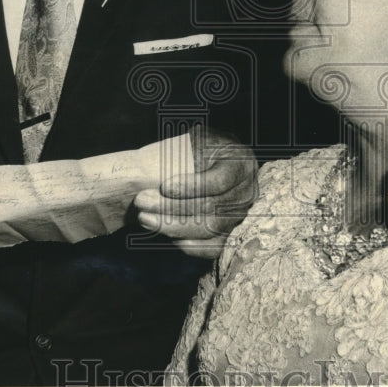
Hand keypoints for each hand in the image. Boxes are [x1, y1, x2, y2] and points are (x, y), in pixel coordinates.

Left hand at [133, 126, 257, 258]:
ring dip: (172, 227)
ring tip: (145, 219)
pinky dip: (189, 245)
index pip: (219, 181)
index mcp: (241, 165)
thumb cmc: (203, 148)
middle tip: (142, 201)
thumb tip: (166, 161)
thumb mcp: (201, 139)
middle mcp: (246, 192)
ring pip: (208, 229)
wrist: (215, 161)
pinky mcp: (229, 233)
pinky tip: (166, 236)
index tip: (164, 187)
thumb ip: (191, 147)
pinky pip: (211, 248)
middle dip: (171, 207)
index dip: (192, 187)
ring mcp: (239, 215)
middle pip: (209, 208)